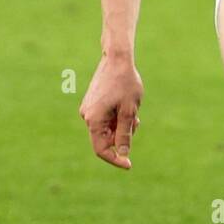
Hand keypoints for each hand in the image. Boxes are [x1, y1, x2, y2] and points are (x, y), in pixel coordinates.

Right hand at [79, 54, 142, 170]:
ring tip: (133, 109)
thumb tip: (123, 154)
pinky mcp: (93, 103)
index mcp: (94, 120)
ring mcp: (89, 109)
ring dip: (121, 125)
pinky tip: (126, 104)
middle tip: (136, 122)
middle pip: (105, 139)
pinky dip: (117, 117)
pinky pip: (105, 119)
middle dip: (122, 136)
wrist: (117, 58)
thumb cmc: (125, 83)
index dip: (115, 159)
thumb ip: (125, 134)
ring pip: (107, 128)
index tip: (129, 165)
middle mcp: (87, 116)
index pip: (101, 150)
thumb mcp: (129, 111)